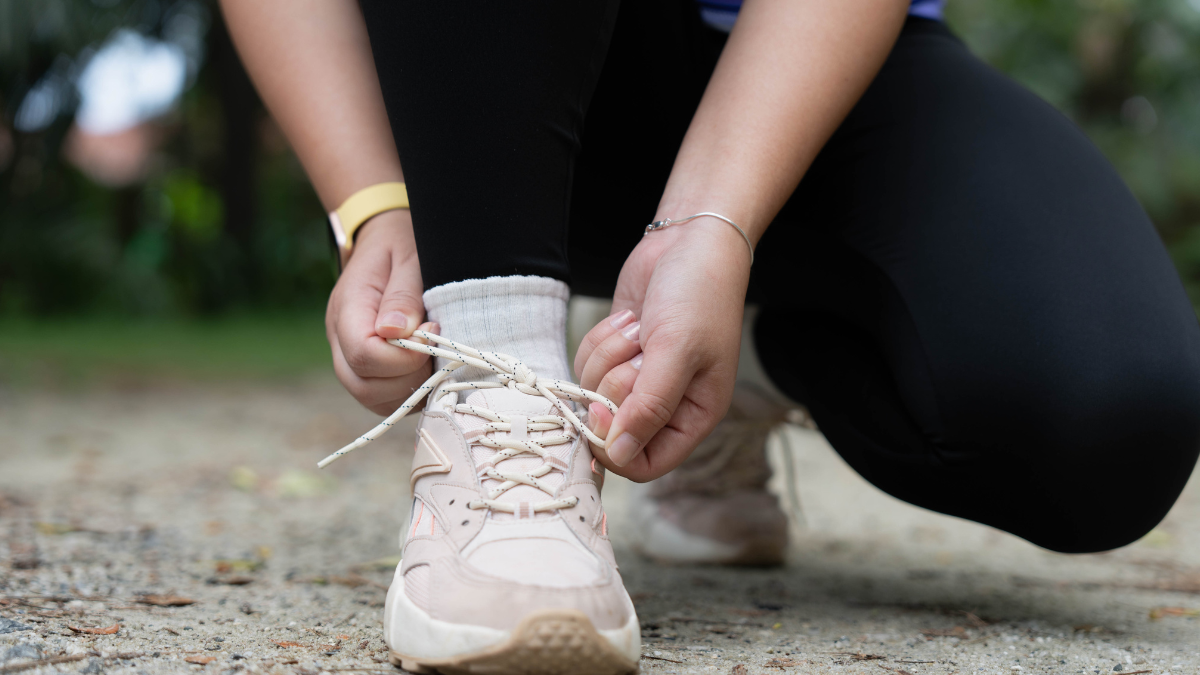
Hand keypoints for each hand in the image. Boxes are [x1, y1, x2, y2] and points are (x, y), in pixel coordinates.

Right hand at [326, 209, 434, 414]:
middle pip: (363, 385)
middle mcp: (340, 339)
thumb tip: (396, 332)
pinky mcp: (367, 369)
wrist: (387, 238)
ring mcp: (350, 357)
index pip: (363, 354)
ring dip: (410, 389)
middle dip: (408, 377)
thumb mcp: (408, 258)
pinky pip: (384, 397)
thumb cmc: (402, 244)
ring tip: (434, 358)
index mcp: (347, 308)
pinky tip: (429, 368)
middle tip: (437, 349)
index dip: (404, 356)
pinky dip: (409, 393)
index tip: (433, 333)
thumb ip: (403, 296)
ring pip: (372, 398)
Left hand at [574, 218, 750, 481]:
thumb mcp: (677, 351)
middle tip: (638, 351)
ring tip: (639, 328)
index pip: (646, 465)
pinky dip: (598, 341)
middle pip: (612, 428)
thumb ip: (649, 407)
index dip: (616, 447)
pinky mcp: (616, 354)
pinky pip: (585, 365)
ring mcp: (638, 379)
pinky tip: (628, 319)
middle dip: (614, 385)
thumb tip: (619, 456)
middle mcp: (665, 404)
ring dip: (606, 357)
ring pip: (592, 394)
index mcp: (693, 415)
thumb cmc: (699, 294)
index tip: (602, 411)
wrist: (689, 240)